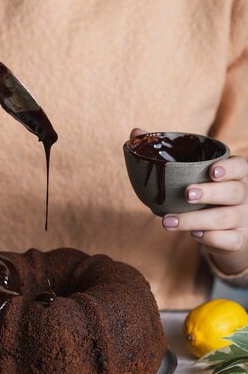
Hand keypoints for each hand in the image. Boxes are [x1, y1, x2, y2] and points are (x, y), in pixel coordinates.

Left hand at [130, 128, 247, 275]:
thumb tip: (136, 132)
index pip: (241, 167)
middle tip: (187, 194)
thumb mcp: (191, 176)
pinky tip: (194, 235)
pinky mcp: (238, 240)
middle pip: (235, 191)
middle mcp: (243, 195)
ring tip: (168, 221)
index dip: (229, 168)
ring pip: (226, 218)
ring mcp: (242, 219)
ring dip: (196, 220)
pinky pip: (230, 240)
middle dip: (210, 192)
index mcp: (235, 175)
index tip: (211, 171)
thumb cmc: (202, 196)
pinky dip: (212, 238)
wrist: (222, 231)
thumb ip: (165, 154)